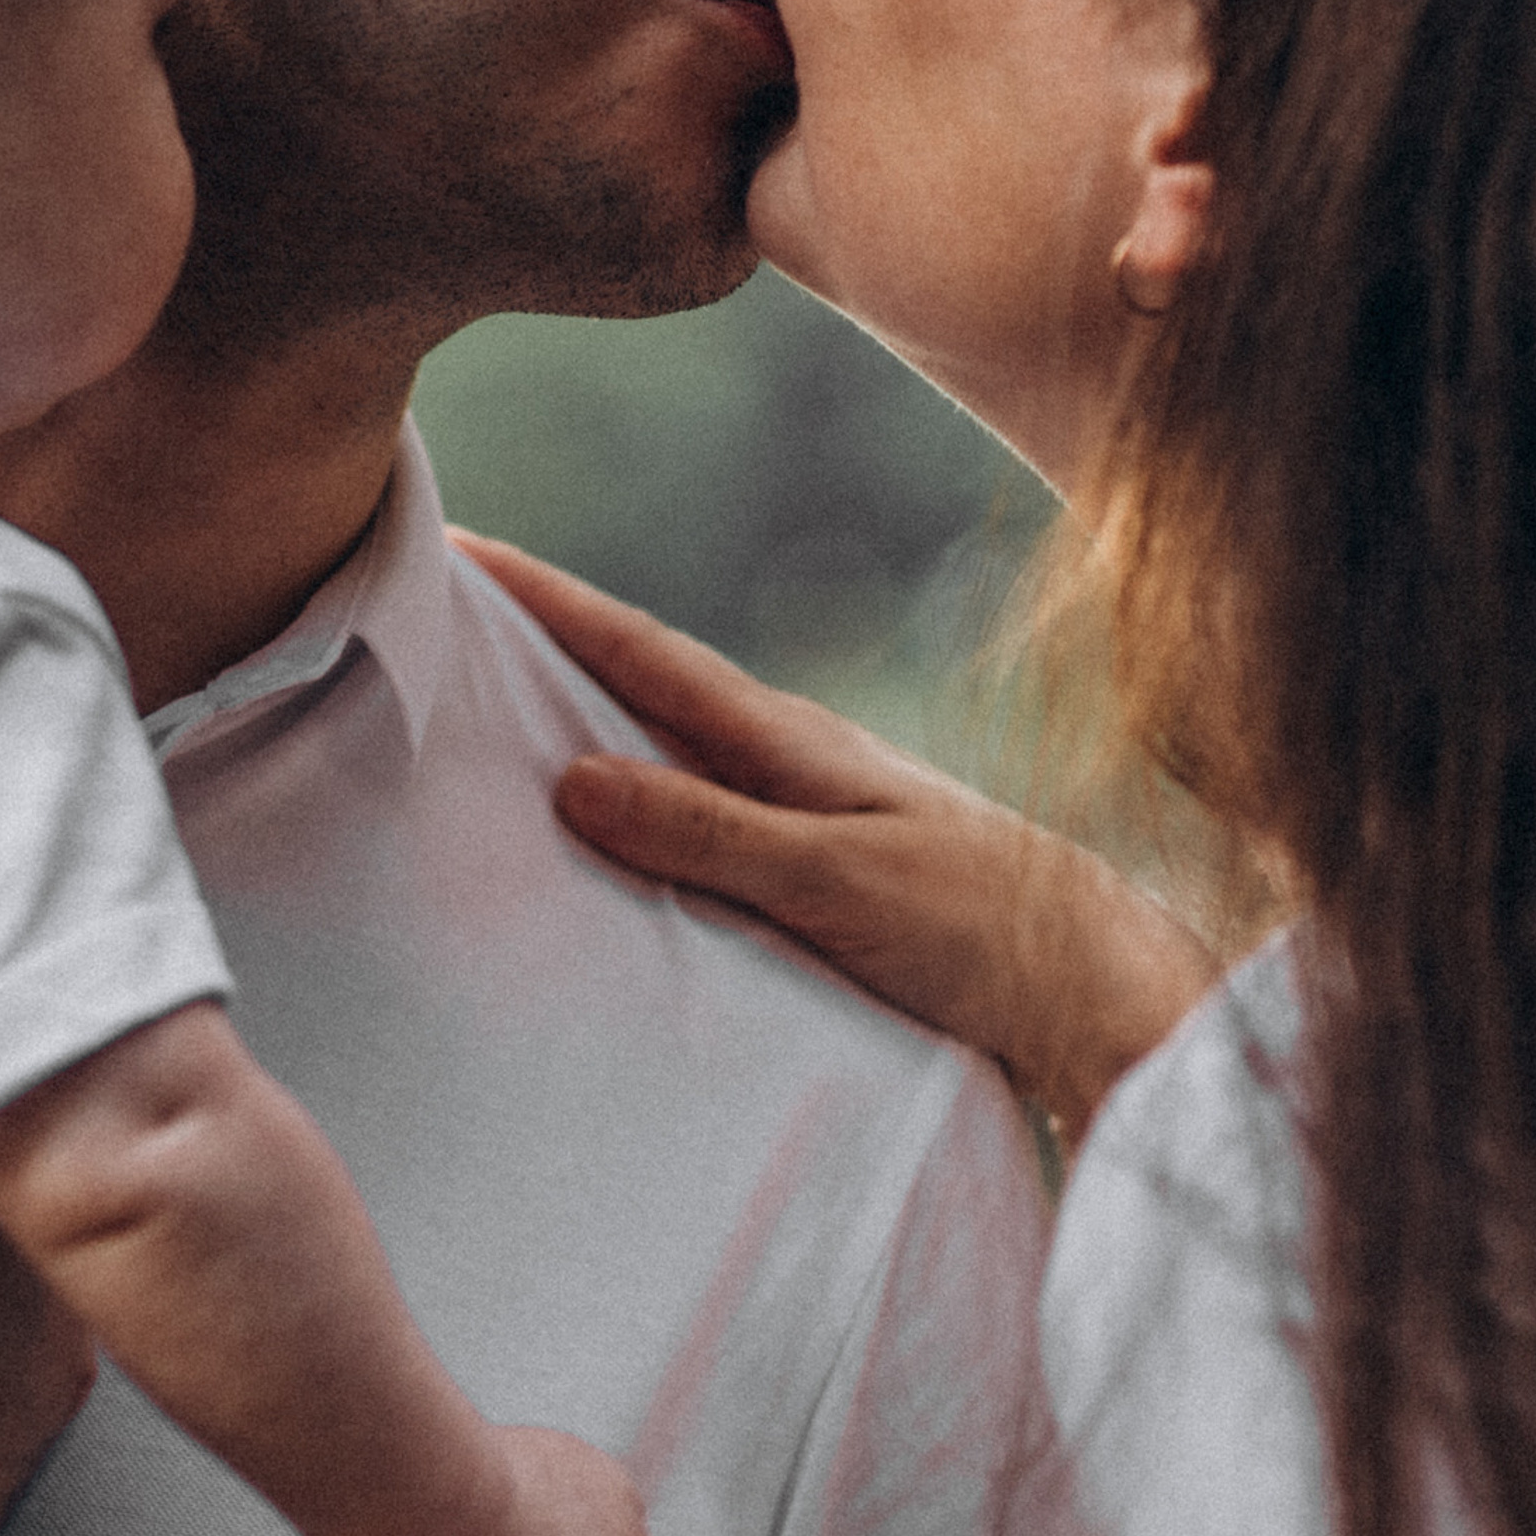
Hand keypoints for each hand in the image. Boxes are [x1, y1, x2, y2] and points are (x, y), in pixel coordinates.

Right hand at [457, 536, 1220, 1146]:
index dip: (546, 600)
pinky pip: (702, 817)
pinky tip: (608, 839)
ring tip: (488, 717)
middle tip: (440, 614)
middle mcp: (793, 759)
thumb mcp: (834, 879)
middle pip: (645, 685)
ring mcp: (809, 810)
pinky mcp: (824, 871)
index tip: (454, 545)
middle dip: (544, 645)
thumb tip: (570, 776)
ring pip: (672, 751)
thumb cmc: (981, 929)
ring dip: (586, 726)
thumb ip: (710, 831)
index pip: (641, 650)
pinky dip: (639, 804)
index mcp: (789, 739)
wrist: (1095, 990)